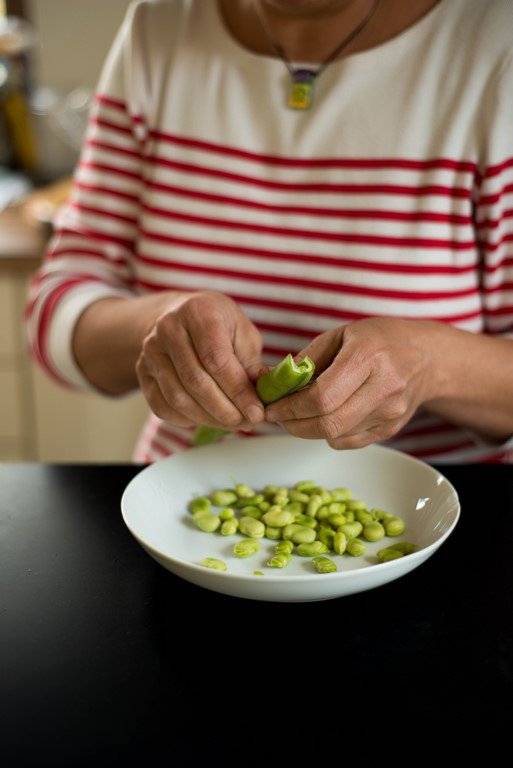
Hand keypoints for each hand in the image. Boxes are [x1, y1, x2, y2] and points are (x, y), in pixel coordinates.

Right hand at [136, 291, 264, 429]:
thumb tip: (263, 395)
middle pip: (195, 381)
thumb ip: (251, 364)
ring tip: (233, 423)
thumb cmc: (219, 325)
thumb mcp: (243, 333)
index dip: (239, 392)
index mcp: (198, 313)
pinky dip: (187, 420)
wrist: (180, 315)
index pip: (216, 359)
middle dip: (225, 410)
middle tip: (247, 423)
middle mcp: (168, 329)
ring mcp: (150, 351)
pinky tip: (208, 419)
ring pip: (178, 397)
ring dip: (208, 419)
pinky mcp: (142, 371)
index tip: (258, 413)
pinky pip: (162, 406)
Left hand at [264, 317, 437, 448]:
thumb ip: (307, 359)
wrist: (426, 357)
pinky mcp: (390, 429)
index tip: (272, 407)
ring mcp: (390, 413)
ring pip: (336, 435)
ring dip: (308, 429)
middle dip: (295, 424)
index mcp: (368, 357)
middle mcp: (384, 388)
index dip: (291, 407)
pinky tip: (326, 416)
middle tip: (279, 417)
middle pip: (329, 423)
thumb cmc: (378, 340)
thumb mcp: (341, 335)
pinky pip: (348, 441)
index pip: (322, 397)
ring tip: (298, 413)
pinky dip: (329, 433)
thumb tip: (271, 381)